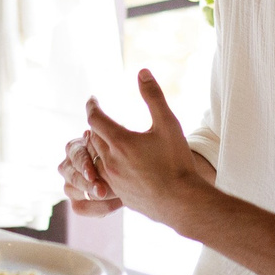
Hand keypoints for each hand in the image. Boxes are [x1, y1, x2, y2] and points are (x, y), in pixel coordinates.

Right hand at [58, 130, 120, 215]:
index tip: (93, 175)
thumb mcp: (118, 143)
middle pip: (72, 175)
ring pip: (72, 192)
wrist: (131, 172)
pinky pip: (81, 208)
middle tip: (102, 191)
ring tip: (115, 198)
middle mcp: (68, 165)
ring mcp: (70, 184)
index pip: (75, 155)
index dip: (84, 165)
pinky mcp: (76, 201)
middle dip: (88, 184)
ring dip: (93, 196)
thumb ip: (106, 141)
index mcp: (74, 147)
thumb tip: (91, 135)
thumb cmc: (124, 151)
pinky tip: (117, 204)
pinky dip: (98, 208)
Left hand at [85, 70, 201, 224]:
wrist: (182, 202)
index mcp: (120, 142)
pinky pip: (103, 176)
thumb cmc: (176, 162)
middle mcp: (110, 162)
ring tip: (105, 138)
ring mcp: (113, 180)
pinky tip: (117, 165)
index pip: (95, 118)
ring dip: (97, 145)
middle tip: (99, 117)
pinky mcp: (119, 194)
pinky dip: (104, 165)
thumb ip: (153, 96)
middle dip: (95, 125)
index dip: (92, 106)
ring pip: (96, 158)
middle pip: (93, 138)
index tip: (92, 99)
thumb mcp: (168, 123)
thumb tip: (142, 72)